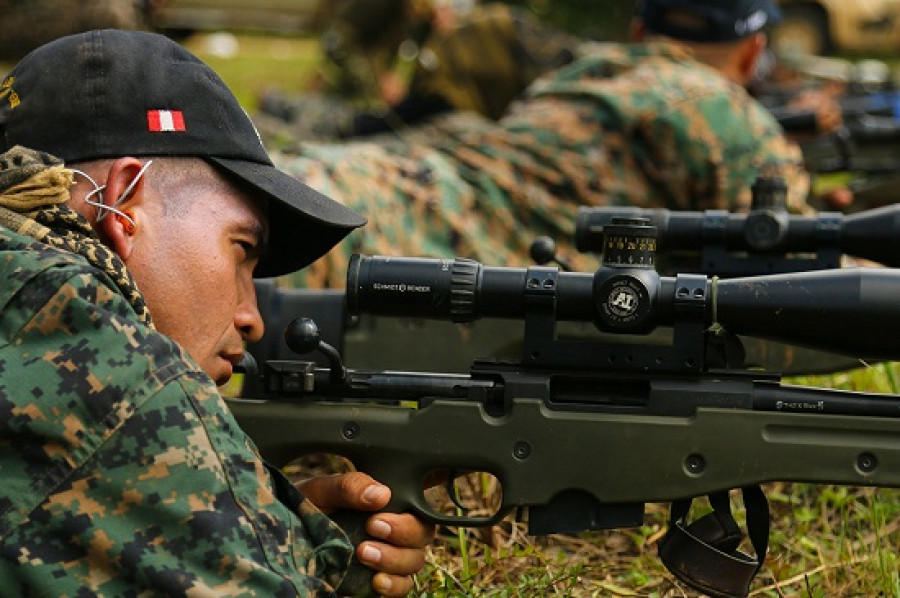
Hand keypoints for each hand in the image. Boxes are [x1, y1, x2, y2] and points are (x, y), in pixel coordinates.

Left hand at [298, 472, 435, 596]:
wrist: (278, 545)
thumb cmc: (300, 512)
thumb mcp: (319, 492)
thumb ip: (348, 486)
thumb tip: (380, 494)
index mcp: (382, 500)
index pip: (418, 493)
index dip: (430, 491)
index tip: (404, 499)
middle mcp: (392, 528)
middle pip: (423, 531)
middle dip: (404, 530)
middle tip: (373, 526)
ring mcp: (388, 557)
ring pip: (415, 560)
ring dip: (395, 558)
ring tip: (364, 553)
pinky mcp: (378, 582)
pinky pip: (403, 587)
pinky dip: (394, 584)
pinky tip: (376, 580)